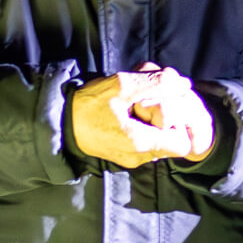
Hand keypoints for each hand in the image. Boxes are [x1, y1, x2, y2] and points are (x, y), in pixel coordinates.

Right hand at [71, 62, 214, 168]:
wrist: (59, 122)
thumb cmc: (88, 105)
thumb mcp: (122, 85)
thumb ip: (156, 84)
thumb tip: (183, 84)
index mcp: (141, 142)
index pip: (183, 145)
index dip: (181, 124)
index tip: (168, 106)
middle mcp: (139, 156)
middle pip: (171, 142)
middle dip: (168, 120)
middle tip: (151, 101)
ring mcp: (131, 158)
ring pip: (159, 142)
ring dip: (155, 123)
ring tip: (138, 104)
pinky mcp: (123, 155)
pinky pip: (145, 143)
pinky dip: (144, 127)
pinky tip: (130, 112)